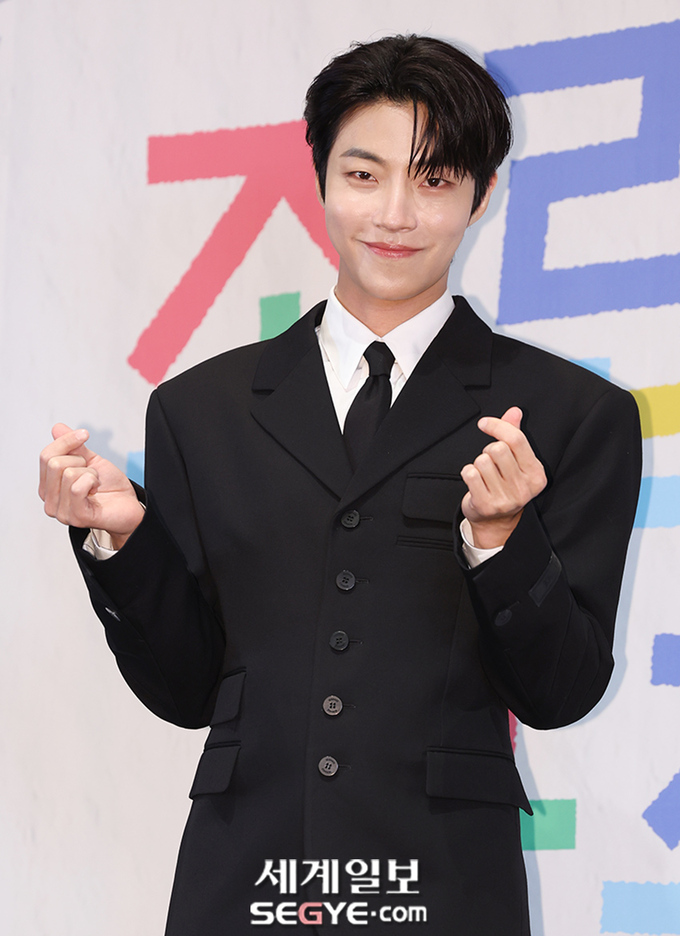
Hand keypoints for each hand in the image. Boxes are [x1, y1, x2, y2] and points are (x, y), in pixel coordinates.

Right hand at [39, 423, 144, 548]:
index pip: (46, 456)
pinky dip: (91, 481)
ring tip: (95, 483)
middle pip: (54, 463)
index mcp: (49, 486)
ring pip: (68, 474)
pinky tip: (96, 489)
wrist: (129, 506)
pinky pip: (77, 488)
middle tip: (91, 473)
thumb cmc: (110, 487)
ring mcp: (61, 512)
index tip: (84, 434)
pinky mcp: (76, 517)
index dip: (66, 441)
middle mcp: (50, 501)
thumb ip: (73, 446)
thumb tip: (58, 428)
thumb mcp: (91, 460)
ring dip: (89, 473)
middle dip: (80, 461)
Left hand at [461, 407, 546, 548]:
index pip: (516, 440)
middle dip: (488, 451)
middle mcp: (524, 488)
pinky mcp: (487, 505)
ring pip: (482, 461)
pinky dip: (468, 473)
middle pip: (497, 449)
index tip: (484, 423)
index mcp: (536, 474)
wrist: (496, 522)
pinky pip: (470, 474)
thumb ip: (515, 435)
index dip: (498, 426)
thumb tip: (514, 411)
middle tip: (491, 463)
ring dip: (478, 465)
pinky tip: (475, 482)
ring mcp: (506, 498)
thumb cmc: (506, 486)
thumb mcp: (517, 462)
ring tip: (485, 476)